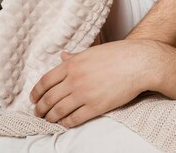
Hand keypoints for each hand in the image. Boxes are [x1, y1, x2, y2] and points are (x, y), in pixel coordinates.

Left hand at [30, 40, 159, 127]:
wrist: (141, 63)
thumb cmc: (121, 54)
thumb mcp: (94, 51)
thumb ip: (76, 56)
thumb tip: (63, 56)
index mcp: (73, 64)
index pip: (45, 81)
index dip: (36, 93)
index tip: (33, 98)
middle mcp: (75, 79)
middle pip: (48, 98)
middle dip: (40, 108)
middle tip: (38, 112)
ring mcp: (84, 94)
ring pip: (58, 111)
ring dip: (50, 117)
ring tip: (49, 120)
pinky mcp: (96, 106)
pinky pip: (74, 119)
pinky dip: (65, 123)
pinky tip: (64, 123)